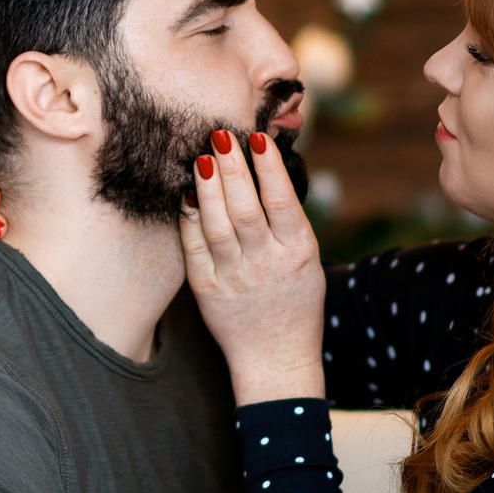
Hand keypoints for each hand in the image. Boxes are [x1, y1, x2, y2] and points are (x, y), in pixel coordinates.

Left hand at [182, 130, 324, 404]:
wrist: (276, 358)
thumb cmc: (295, 302)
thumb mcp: (307, 260)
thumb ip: (288, 220)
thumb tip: (267, 167)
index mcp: (298, 252)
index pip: (282, 202)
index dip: (268, 168)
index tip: (256, 137)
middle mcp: (266, 263)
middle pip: (245, 208)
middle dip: (232, 168)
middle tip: (220, 133)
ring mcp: (234, 277)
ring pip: (217, 225)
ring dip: (207, 188)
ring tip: (201, 156)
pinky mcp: (207, 289)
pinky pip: (194, 248)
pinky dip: (188, 219)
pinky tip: (185, 194)